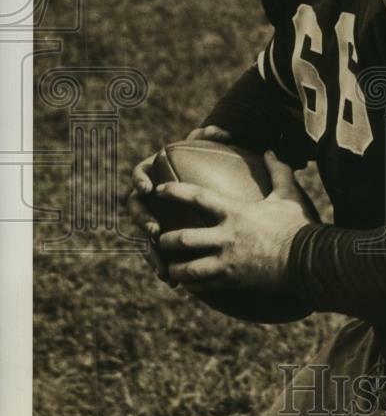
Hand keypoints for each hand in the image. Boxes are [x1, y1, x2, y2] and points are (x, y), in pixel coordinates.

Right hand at [127, 124, 231, 284]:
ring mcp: (155, 221)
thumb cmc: (210, 166)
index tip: (149, 187)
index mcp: (155, 175)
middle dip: (143, 220)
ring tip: (162, 266)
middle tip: (155, 229)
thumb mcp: (211, 150)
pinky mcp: (165, 242)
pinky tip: (176, 285)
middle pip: (136, 209)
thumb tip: (218, 130)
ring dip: (151, 252)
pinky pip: (160, 256)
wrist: (214, 189)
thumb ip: (211, 137)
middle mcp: (150, 200)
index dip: (139, 180)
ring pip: (145, 238)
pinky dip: (165, 269)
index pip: (139, 174)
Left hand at [155, 151, 311, 294]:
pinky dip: (194, 286)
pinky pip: (205, 286)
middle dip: (166, 240)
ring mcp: (228, 261)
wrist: (308, 260)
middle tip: (159, 238)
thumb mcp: (288, 195)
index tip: (159, 190)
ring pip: (189, 268)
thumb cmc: (298, 226)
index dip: (175, 192)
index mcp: (235, 213)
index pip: (197, 198)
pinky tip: (189, 286)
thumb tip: (270, 151)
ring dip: (175, 268)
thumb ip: (277, 171)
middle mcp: (226, 237)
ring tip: (169, 268)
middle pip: (183, 239)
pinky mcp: (233, 280)